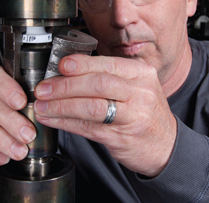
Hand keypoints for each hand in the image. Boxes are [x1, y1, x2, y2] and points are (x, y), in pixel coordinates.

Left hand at [34, 54, 176, 176]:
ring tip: (42, 105)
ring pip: (91, 106)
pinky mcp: (121, 137)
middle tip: (44, 88)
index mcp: (141, 73)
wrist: (166, 145)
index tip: (61, 65)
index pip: (107, 64)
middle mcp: (139, 92)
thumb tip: (68, 71)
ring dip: (61, 105)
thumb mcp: (136, 86)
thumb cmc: (144, 111)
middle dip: (66, 85)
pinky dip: (66, 122)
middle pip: (98, 84)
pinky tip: (53, 119)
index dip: (82, 64)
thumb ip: (108, 77)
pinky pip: (88, 127)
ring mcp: (132, 116)